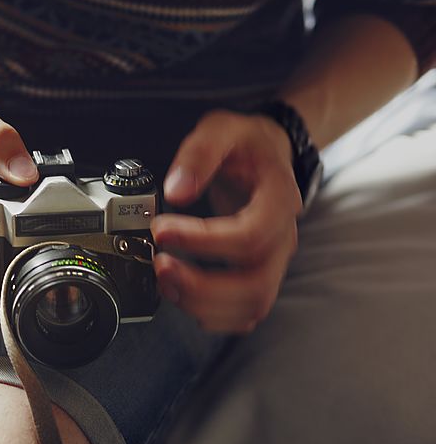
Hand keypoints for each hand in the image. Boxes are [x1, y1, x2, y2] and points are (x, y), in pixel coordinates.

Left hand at [150, 110, 302, 332]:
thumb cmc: (245, 145)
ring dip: (204, 304)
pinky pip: (245, 312)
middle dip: (203, 286)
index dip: (203, 241)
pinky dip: (214, 315)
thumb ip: (199, 154)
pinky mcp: (258, 275)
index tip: (161, 231)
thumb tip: (176, 190)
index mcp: (279, 201)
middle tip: (161, 267)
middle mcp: (283, 238)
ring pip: (252, 304)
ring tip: (165, 281)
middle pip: (256, 284)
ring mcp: (273, 261)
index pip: (250, 235)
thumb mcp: (222, 128)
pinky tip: (183, 296)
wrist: (266, 154)